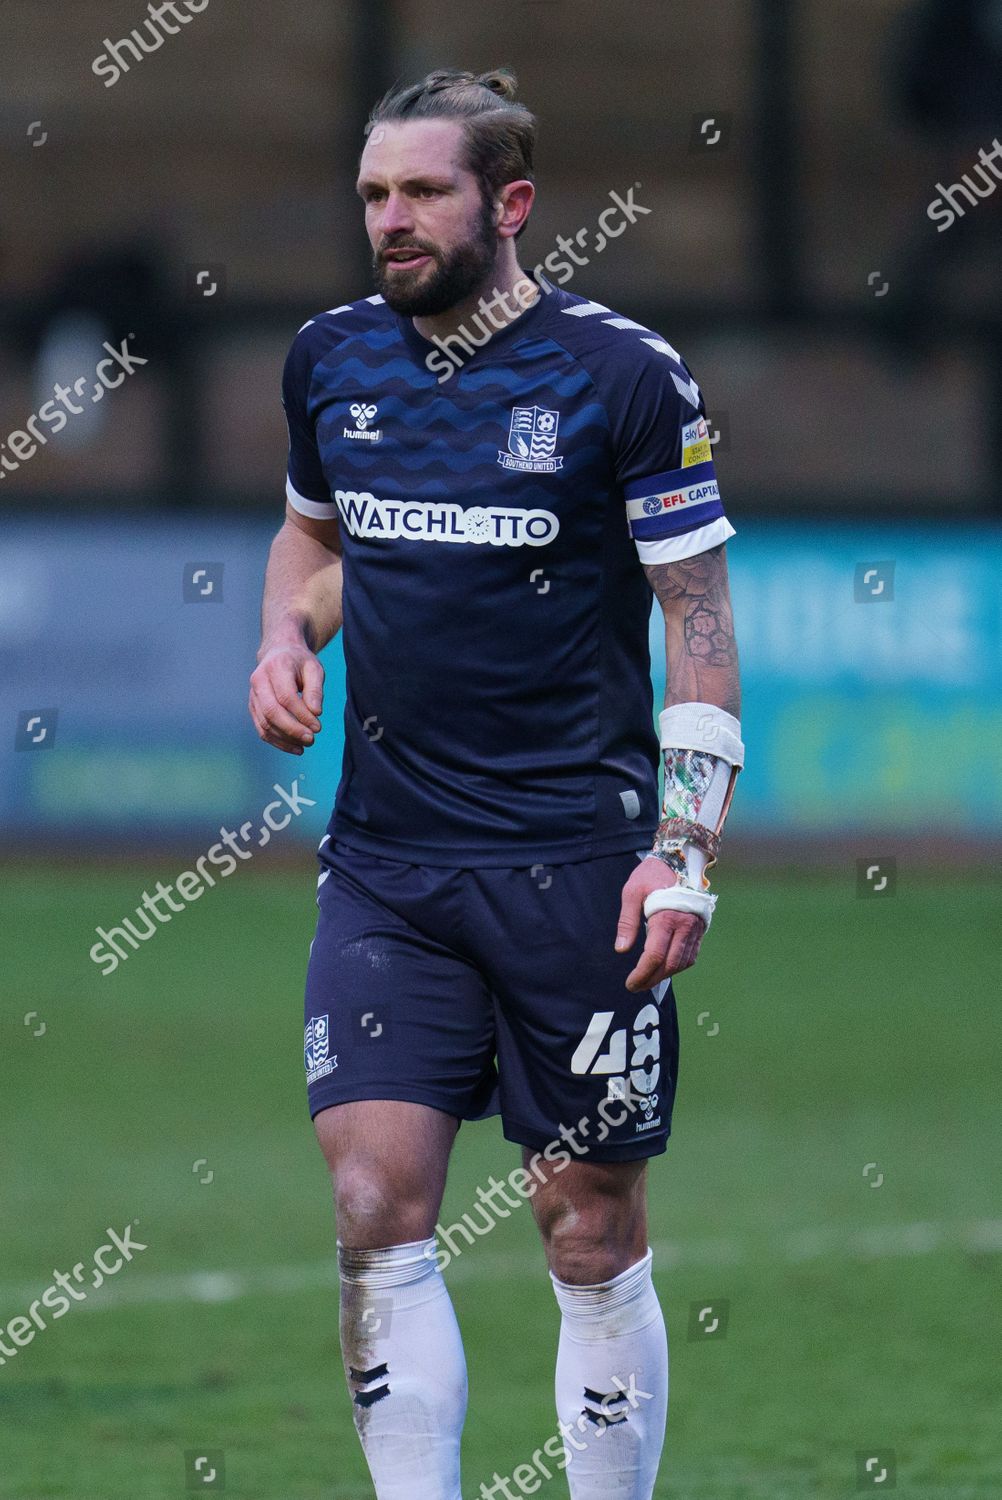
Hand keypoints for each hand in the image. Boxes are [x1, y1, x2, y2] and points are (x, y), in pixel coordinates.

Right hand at [249, 638, 323, 754]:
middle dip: (292, 729)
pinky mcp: (253, 707)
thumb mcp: (314, 669)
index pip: (286, 697)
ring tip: (305, 746)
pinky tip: (294, 747)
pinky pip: (261, 728)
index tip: (318, 727)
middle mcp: (259, 680)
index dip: (302, 715)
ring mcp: (253, 694)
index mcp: (276, 667)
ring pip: (264, 723)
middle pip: (271, 711)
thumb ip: (315, 690)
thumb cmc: (300, 662)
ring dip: (285, 738)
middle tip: (311, 740)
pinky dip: (277, 741)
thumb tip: (316, 713)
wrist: (279, 653)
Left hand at [615, 856, 706, 990]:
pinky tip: (664, 967)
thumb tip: (621, 949)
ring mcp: (696, 928)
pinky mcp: (700, 929)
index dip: (642, 973)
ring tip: (648, 978)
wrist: (680, 859)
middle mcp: (685, 925)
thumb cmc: (652, 874)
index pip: (654, 955)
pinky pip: (691, 955)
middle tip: (636, 986)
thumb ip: (627, 922)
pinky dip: (678, 965)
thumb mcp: (632, 892)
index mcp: (666, 917)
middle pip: (670, 964)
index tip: (630, 983)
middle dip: (652, 979)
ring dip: (665, 975)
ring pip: (683, 962)